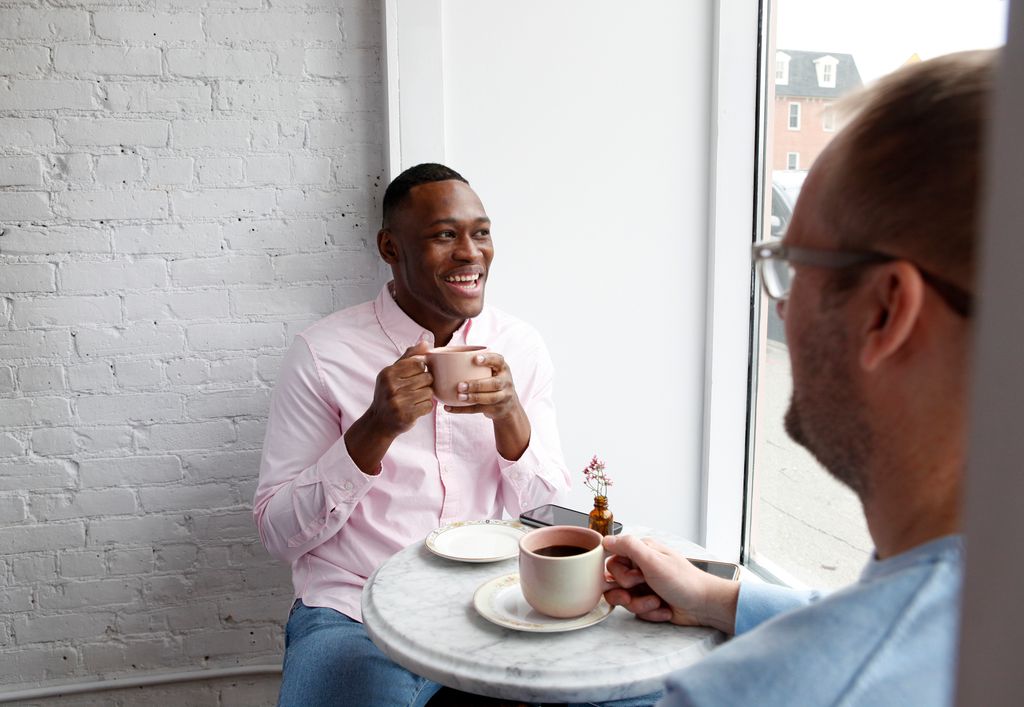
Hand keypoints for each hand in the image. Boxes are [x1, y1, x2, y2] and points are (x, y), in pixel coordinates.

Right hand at [365, 341, 434, 436]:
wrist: (379, 422)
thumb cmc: (388, 394)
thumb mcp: (392, 373)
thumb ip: (409, 357)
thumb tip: (426, 341)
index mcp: (388, 373)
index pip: (419, 363)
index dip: (422, 369)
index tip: (416, 375)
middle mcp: (391, 387)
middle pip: (426, 377)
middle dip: (425, 383)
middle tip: (415, 389)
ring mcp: (398, 402)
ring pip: (429, 392)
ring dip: (426, 396)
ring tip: (415, 399)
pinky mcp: (406, 416)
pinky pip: (429, 406)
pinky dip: (426, 407)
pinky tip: (416, 408)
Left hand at [442, 351, 520, 420]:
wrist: (507, 405)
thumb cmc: (490, 379)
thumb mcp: (490, 370)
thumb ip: (471, 362)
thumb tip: (429, 353)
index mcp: (502, 368)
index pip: (498, 360)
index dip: (488, 359)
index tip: (475, 359)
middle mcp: (505, 381)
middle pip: (494, 383)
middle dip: (477, 384)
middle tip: (460, 385)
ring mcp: (502, 397)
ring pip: (489, 398)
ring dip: (473, 398)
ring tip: (458, 396)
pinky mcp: (495, 409)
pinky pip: (478, 410)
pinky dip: (462, 410)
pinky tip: (448, 408)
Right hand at [602, 535, 739, 633]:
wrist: (704, 606)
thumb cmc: (683, 581)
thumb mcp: (653, 561)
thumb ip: (628, 546)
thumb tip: (606, 539)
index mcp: (641, 552)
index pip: (611, 558)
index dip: (616, 572)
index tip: (627, 577)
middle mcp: (640, 567)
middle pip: (614, 582)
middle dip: (627, 591)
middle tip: (642, 587)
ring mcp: (644, 585)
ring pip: (623, 599)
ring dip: (639, 604)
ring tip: (656, 602)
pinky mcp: (648, 602)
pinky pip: (636, 610)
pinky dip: (649, 612)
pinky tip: (664, 609)